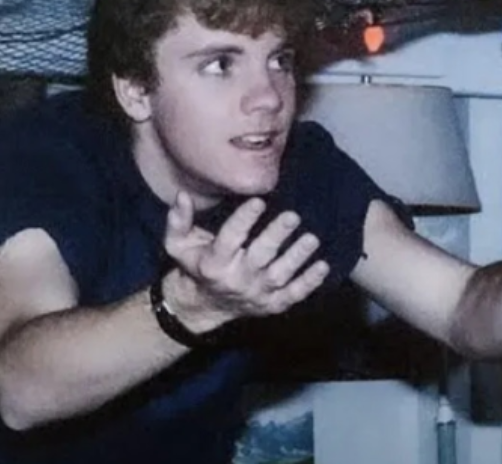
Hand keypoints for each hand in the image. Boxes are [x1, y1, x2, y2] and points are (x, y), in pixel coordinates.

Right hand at [161, 191, 329, 331]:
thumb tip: (182, 195)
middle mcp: (236, 279)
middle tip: (293, 216)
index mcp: (214, 263)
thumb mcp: (178, 244)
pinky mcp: (271, 305)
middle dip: (276, 236)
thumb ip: (179, 220)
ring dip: (297, 257)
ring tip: (312, 239)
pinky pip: (293, 295)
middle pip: (259, 257)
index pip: (229, 239)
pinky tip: (323, 266)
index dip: (244, 220)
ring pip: (280, 275)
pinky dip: (309, 283)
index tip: (258, 201)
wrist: (202, 306)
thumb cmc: (194, 265)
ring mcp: (256, 294)